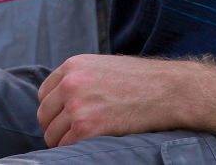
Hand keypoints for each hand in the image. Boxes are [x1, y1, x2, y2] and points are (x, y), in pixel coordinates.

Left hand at [36, 54, 196, 146]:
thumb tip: (63, 99)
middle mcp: (70, 84)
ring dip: (66, 141)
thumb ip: (81, 78)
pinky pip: (67, 147)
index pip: (44, 94)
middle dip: (57, 128)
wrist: (171, 90)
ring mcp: (77, 106)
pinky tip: (95, 143)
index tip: (66, 118)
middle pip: (44, 116)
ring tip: (89, 139)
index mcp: (73, 66)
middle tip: (75, 134)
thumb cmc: (144, 80)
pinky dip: (77, 150)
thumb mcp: (105, 67)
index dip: (54, 110)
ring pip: (53, 136)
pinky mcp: (86, 128)